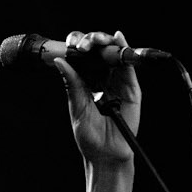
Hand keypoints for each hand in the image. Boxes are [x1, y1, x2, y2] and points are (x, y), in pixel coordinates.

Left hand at [54, 28, 139, 165]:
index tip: (68, 45)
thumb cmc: (90, 135)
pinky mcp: (131, 88)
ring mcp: (117, 81)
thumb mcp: (77, 106)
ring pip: (113, 53)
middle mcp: (102, 78)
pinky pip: (128, 66)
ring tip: (95, 40)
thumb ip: (72, 84)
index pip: (82, 56)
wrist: (106, 154)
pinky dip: (124, 49)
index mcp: (86, 81)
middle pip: (98, 50)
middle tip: (81, 45)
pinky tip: (118, 37)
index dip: (76, 45)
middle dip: (90, 40)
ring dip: (104, 41)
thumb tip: (59, 61)